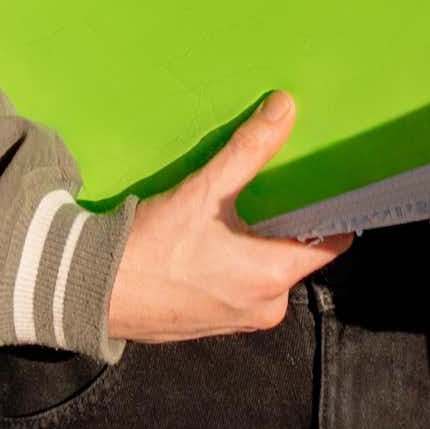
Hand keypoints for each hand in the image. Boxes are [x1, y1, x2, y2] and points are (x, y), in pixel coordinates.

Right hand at [105, 93, 350, 342]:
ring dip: (258, 237)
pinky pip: (242, 284)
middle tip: (276, 180)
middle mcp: (266, 307)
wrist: (95, 290)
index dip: (333, 209)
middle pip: (298, 252)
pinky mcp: (214, 320)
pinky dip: (237, 258)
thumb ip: (250, 149)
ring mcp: (240, 319)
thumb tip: (285, 108)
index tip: (327, 179)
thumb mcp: (205, 191)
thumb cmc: (153, 247)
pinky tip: (214, 233)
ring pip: (268, 267)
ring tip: (241, 202)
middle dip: (288, 218)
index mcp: (273, 278)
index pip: (332, 243)